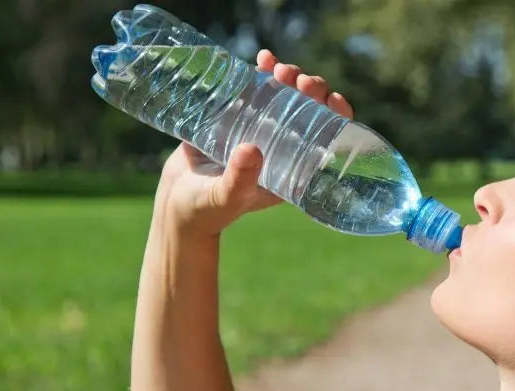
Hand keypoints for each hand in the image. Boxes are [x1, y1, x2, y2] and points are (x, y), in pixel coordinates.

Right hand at [153, 50, 354, 237]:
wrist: (176, 201)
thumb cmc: (207, 208)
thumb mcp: (226, 196)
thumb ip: (239, 178)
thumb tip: (251, 150)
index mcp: (295, 169)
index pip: (329, 139)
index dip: (338, 116)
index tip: (333, 99)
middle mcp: (284, 146)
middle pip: (312, 111)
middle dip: (313, 90)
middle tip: (299, 81)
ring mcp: (262, 128)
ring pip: (288, 95)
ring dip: (290, 77)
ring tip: (278, 69)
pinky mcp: (239, 115)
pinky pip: (258, 89)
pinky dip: (264, 71)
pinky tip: (264, 58)